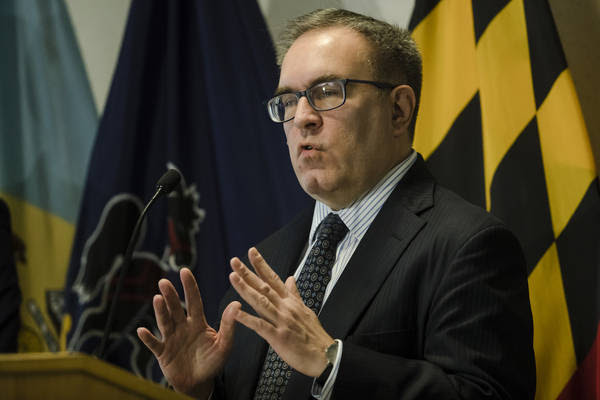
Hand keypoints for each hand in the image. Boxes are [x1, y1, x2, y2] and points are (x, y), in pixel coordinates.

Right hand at [137, 268, 239, 397]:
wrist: (200, 383)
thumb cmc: (213, 362)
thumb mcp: (224, 344)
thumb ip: (229, 325)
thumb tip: (237, 304)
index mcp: (198, 323)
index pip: (194, 301)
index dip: (189, 286)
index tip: (184, 270)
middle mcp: (183, 327)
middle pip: (176, 308)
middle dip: (170, 296)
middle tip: (164, 282)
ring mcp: (171, 339)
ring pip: (165, 322)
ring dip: (160, 311)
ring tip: (157, 298)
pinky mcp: (163, 354)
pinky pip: (154, 344)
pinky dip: (148, 338)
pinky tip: (142, 330)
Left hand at [229, 247, 333, 376]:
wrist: (325, 355)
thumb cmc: (314, 335)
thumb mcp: (305, 310)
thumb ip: (294, 294)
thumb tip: (290, 278)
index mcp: (290, 302)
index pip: (273, 279)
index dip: (262, 265)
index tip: (251, 252)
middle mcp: (285, 308)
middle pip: (264, 286)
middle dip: (248, 273)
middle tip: (234, 261)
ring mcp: (282, 321)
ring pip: (260, 301)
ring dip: (245, 289)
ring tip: (232, 277)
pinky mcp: (279, 336)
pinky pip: (261, 326)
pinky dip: (248, 319)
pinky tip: (236, 312)